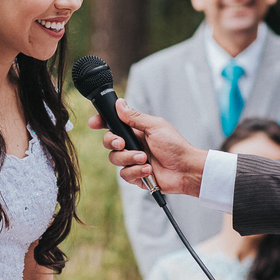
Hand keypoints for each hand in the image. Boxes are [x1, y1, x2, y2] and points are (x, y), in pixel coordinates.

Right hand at [87, 99, 206, 197]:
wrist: (185, 169)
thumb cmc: (175, 146)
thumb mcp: (155, 126)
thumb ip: (135, 117)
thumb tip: (119, 104)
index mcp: (136, 130)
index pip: (113, 124)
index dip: (101, 122)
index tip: (94, 123)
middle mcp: (132, 145)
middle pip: (109, 142)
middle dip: (112, 142)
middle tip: (122, 144)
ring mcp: (133, 160)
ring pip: (115, 159)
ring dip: (130, 159)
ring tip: (145, 159)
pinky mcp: (135, 176)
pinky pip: (124, 174)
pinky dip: (136, 172)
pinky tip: (149, 170)